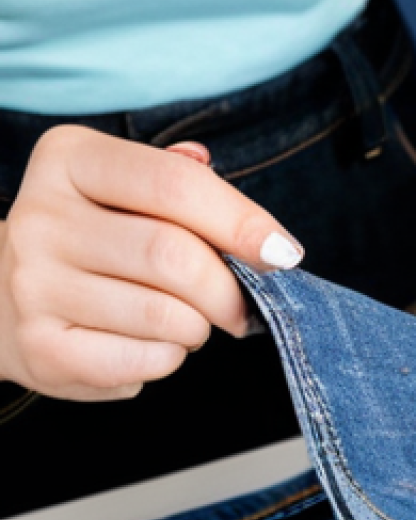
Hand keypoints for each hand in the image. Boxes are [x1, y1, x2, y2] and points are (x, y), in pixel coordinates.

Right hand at [0, 125, 303, 399]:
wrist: (7, 297)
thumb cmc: (97, 241)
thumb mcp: (129, 193)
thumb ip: (186, 189)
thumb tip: (248, 214)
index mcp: (71, 159)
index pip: (176, 185)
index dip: (243, 224)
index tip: (285, 255)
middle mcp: (42, 215)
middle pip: (174, 256)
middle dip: (228, 291)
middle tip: (241, 309)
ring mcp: (35, 283)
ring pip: (165, 316)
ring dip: (199, 328)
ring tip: (189, 322)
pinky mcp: (44, 346)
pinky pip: (146, 360)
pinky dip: (172, 358)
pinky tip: (158, 345)